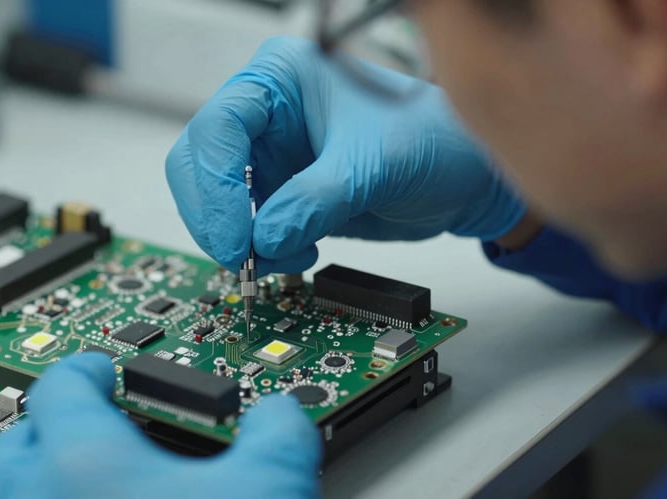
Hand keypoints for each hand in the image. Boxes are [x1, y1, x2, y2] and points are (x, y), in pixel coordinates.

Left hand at [0, 353, 321, 498]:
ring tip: (102, 475)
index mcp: (86, 466)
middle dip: (50, 421)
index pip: (60, 387)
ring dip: (49, 477)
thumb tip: (282, 412)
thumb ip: (280, 427)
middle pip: (16, 444)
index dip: (84, 367)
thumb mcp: (273, 489)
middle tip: (91, 415)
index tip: (101, 367)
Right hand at [166, 36, 524, 274]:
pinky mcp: (284, 193)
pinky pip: (250, 228)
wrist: (463, 178)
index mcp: (282, 78)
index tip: (236, 239)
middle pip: (203, 165)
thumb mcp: (372, 167)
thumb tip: (263, 240)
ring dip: (244, 241)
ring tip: (289, 255)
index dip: (217, 187)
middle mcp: (268, 114)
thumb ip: (313, 202)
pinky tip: (298, 252)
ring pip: (219, 203)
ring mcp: (272, 156)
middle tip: (243, 260)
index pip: (220, 128)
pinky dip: (264, 251)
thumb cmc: (433, 141)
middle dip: (219, 218)